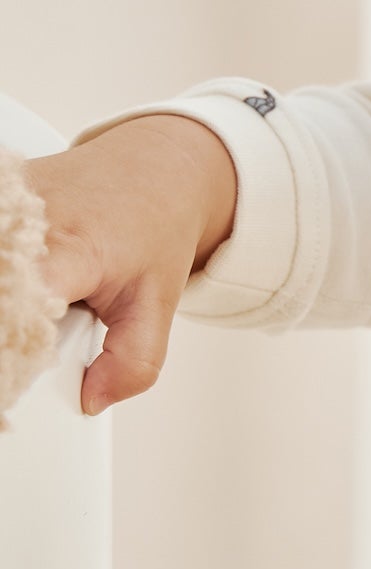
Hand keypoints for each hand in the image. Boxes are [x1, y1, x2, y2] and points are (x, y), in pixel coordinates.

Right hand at [24, 117, 238, 413]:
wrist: (154, 169)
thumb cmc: (154, 230)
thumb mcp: (158, 304)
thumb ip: (133, 361)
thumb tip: (93, 400)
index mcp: (73, 250)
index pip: (18, 303)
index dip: (10, 342)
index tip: (13, 372)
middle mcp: (29, 221)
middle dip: (8, 323)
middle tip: (23, 343)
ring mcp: (5, 201)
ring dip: (5, 298)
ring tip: (24, 311)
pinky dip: (1, 268)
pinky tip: (15, 282)